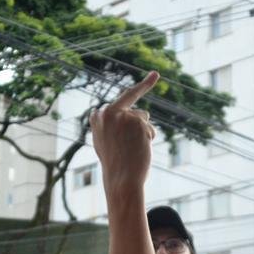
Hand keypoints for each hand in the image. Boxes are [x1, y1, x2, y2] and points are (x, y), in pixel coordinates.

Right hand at [90, 72, 158, 190]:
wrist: (121, 179)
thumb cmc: (114, 164)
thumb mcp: (105, 142)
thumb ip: (107, 126)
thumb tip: (98, 114)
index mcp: (97, 117)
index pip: (119, 101)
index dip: (141, 87)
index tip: (156, 74)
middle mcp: (109, 112)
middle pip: (133, 107)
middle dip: (145, 86)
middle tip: (155, 75)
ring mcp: (124, 116)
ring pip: (143, 117)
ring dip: (143, 131)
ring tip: (133, 148)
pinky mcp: (137, 122)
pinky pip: (149, 128)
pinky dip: (148, 139)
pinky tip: (140, 148)